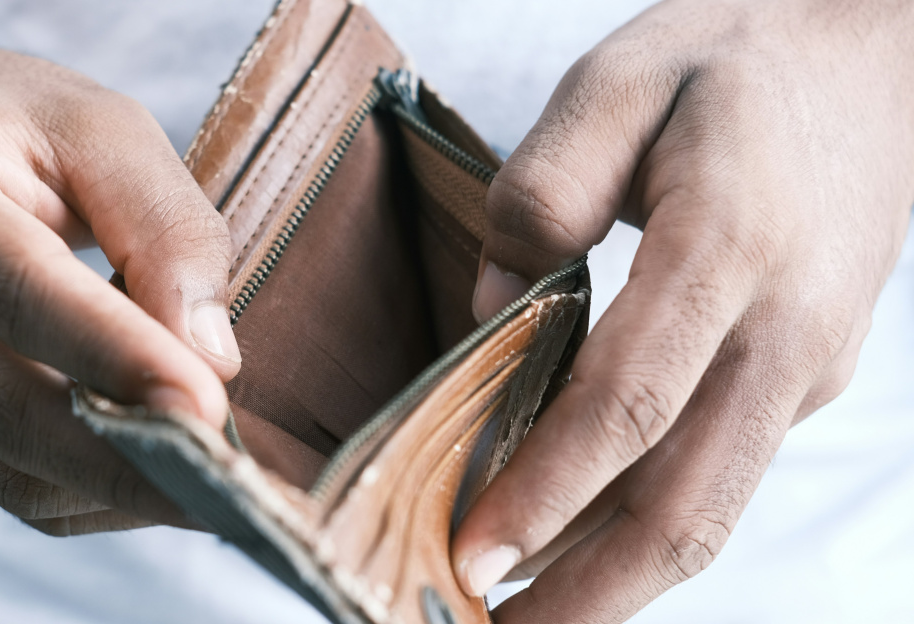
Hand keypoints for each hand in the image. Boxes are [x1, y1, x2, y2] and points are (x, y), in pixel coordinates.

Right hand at [0, 44, 240, 534]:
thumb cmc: (26, 130)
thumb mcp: (109, 131)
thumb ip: (165, 230)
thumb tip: (211, 359)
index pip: (15, 288)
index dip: (113, 355)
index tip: (206, 408)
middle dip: (123, 456)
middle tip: (226, 482)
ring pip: (3, 467)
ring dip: (116, 488)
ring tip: (210, 485)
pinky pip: (5, 485)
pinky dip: (91, 495)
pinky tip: (155, 475)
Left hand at [456, 1, 913, 620]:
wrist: (874, 52)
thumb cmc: (735, 59)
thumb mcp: (619, 80)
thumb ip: (542, 189)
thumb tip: (494, 307)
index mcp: (730, 247)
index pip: (628, 406)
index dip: (547, 495)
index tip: (471, 558)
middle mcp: (785, 329)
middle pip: (686, 504)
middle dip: (588, 593)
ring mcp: (810, 361)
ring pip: (710, 504)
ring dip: (618, 576)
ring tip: (530, 614)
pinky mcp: (812, 372)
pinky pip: (722, 466)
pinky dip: (649, 517)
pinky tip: (583, 531)